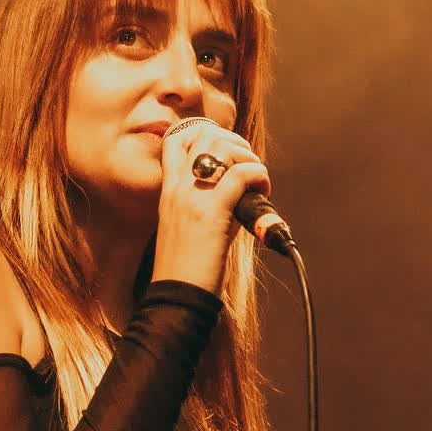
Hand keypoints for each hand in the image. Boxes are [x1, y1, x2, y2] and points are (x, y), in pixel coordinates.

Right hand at [152, 118, 271, 294]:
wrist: (177, 296)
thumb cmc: (187, 269)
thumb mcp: (189, 227)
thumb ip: (210, 203)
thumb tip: (242, 190)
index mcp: (168, 191)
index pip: (177, 139)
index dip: (206, 134)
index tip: (228, 153)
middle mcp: (177, 187)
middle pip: (205, 135)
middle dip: (234, 143)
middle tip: (248, 166)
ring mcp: (192, 196)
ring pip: (224, 147)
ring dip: (248, 158)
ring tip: (256, 181)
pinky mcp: (212, 210)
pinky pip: (242, 174)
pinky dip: (259, 176)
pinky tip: (263, 192)